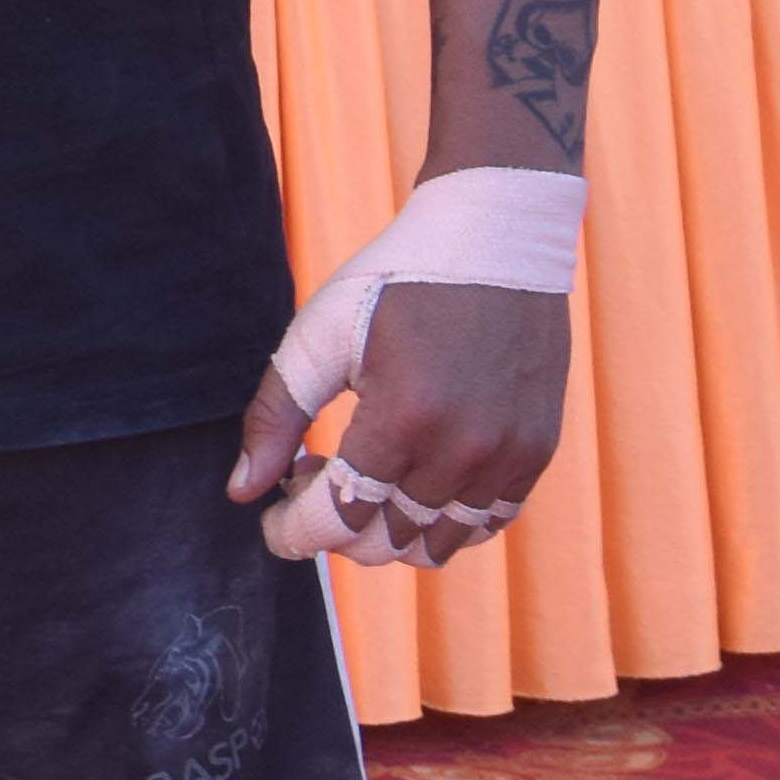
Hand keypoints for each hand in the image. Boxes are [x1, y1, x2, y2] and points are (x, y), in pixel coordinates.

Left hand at [231, 280, 569, 567]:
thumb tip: (242, 491)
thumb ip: (276, 415)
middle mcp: (464, 447)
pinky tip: (414, 477)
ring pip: (438, 545)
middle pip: (385, 543)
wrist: (496, 235)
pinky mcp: (537, 451)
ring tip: (365, 474)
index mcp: (405, 416)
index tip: (272, 520)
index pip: (339, 521)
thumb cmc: (396, 278)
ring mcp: (509, 454)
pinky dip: (444, 520)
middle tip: (314, 478)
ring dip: (389, 529)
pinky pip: (488, 523)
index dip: (294, 533)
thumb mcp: (320, 333)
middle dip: (335, 528)